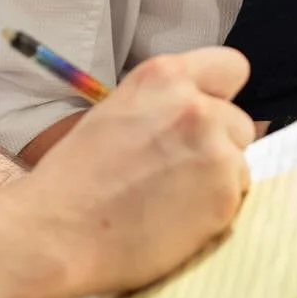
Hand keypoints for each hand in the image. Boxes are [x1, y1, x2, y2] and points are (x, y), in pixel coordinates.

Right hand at [21, 48, 254, 295]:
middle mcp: (196, 106)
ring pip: (239, 164)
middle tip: (178, 171)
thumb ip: (165, 106)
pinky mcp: (224, 195)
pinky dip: (213, 212)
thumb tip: (203, 118)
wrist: (57, 230)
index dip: (220, 96)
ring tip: (171, 200)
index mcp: (164, 76)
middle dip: (218, 145)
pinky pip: (235, 199)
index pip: (231, 67)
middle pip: (239, 122)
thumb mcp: (119, 112)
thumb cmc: (76, 177)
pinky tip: (175, 220)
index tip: (207, 118)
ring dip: (216, 181)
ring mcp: (214, 150)